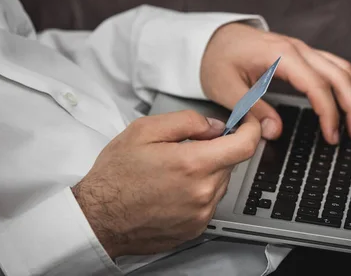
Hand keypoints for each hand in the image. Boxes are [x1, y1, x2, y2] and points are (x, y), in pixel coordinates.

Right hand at [72, 110, 260, 258]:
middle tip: (185, 148)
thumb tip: (214, 126)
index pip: (244, 146)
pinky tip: (171, 190)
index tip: (248, 124)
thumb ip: (186, 121)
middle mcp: (202, 193)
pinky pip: (208, 203)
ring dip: (206, 172)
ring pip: (219, 183)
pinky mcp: (195, 229)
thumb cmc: (115, 175)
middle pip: (230, 163)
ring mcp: (200, 214)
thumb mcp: (144, 130)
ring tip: (172, 172)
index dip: (252, 130)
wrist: (98, 217)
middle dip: (215, 150)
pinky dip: (198, 192)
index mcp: (192, 165)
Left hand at [201, 22, 350, 144]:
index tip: (332, 136)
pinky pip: (331, 65)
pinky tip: (344, 103)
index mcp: (280, 56)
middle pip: (339, 74)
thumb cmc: (216, 59)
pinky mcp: (299, 53)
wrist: (210, 38)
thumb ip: (253, 110)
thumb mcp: (227, 89)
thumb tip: (275, 132)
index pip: (317, 85)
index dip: (329, 113)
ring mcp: (300, 49)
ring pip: (341, 68)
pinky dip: (343, 85)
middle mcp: (296, 48)